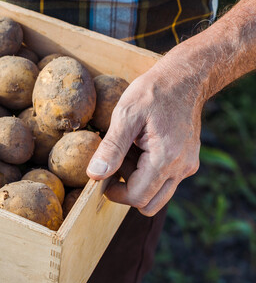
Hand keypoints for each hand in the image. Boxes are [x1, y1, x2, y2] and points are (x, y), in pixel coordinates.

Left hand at [86, 62, 202, 215]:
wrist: (183, 78)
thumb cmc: (153, 93)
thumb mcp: (125, 115)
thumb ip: (111, 148)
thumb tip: (95, 175)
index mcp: (167, 159)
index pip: (137, 197)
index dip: (115, 193)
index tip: (100, 177)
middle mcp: (182, 168)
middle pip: (150, 203)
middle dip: (128, 190)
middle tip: (115, 163)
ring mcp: (187, 166)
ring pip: (158, 193)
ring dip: (138, 181)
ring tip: (129, 150)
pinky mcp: (187, 161)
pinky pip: (165, 179)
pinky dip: (148, 172)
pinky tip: (139, 147)